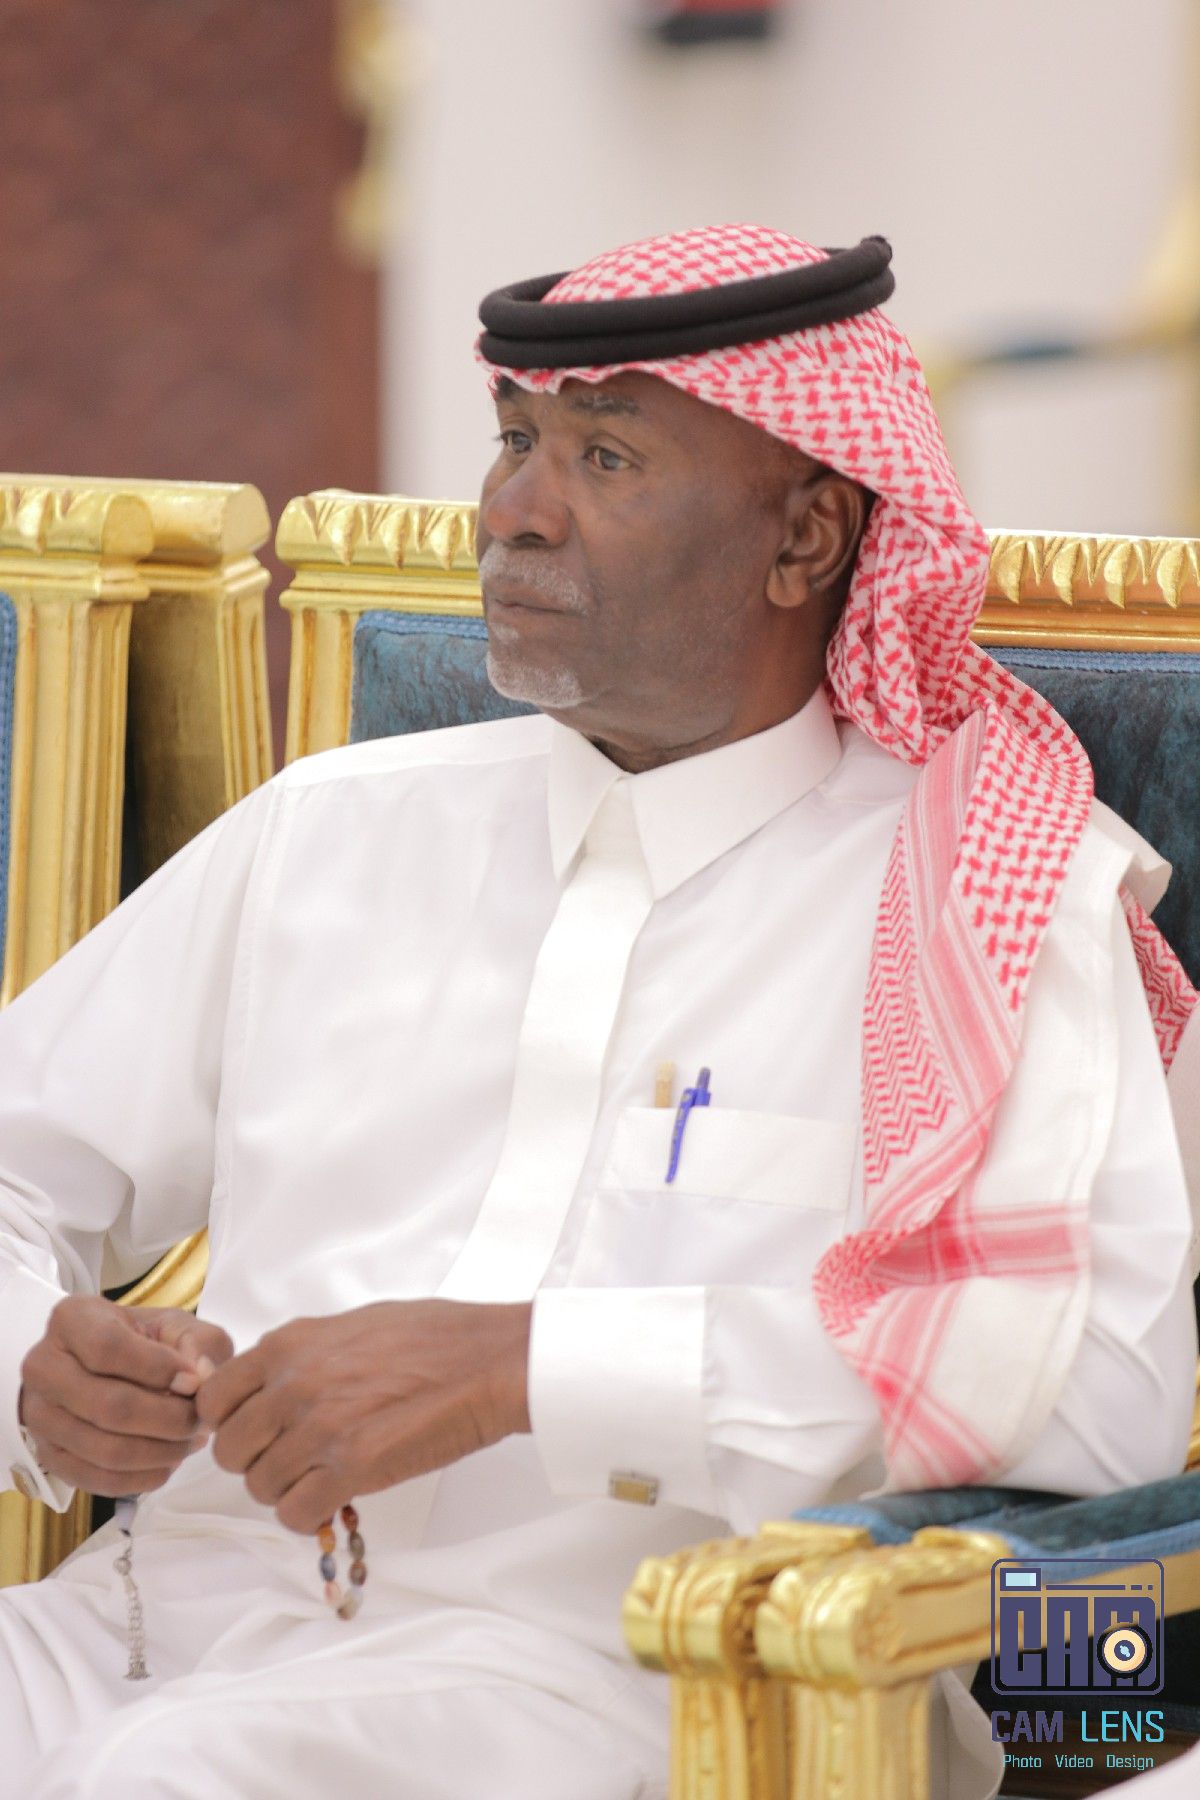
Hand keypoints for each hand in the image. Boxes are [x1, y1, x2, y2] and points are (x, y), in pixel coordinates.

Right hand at [19, 1296, 233, 1496]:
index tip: (194, 1381)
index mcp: (71, 1319)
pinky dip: (143, 1477)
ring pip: (106, 1449)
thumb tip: (203, 1378)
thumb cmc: (144, 1342)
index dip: (158, 1369)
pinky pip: (98, 1480)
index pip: (108, 1348)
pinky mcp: (49, 1456)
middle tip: (202, 1420)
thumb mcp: (176, 1326)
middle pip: (109, 1406)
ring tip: (191, 1439)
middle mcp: (43, 1367)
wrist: (106, 1368)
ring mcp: (39, 1416)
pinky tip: (169, 1461)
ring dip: (162, 1451)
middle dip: (169, 1419)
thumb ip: (200, 1344)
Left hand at [196, 1299, 531, 1532]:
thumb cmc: (435, 1337)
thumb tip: (271, 1385)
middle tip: (291, 1460)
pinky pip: (295, 1513)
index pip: (213, 1398)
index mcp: (289, 1344)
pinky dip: (309, 1514)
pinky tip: (334, 1496)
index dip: (229, 1422)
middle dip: (255, 1461)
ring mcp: (320, 1428)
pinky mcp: (352, 1468)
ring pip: (260, 1486)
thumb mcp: (350, 1325)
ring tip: (321, 1477)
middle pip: (230, 1450)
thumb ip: (302, 1355)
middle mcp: (293, 1385)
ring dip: (286, 1490)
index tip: (254, 1430)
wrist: (488, 1361)